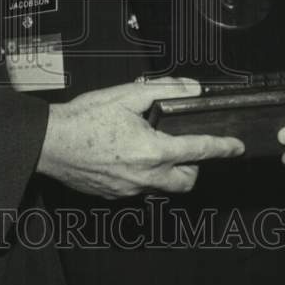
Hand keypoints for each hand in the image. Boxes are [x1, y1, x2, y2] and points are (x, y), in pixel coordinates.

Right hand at [36, 78, 244, 197]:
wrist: (49, 142)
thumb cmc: (83, 119)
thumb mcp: (126, 94)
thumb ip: (163, 90)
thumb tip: (191, 88)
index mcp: (152, 150)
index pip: (199, 151)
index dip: (222, 147)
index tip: (235, 147)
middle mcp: (145, 176)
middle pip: (187, 181)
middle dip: (194, 167)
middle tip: (186, 149)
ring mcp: (129, 190)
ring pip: (162, 187)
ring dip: (167, 172)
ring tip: (153, 151)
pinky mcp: (114, 195)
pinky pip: (139, 190)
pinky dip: (143, 176)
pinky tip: (127, 157)